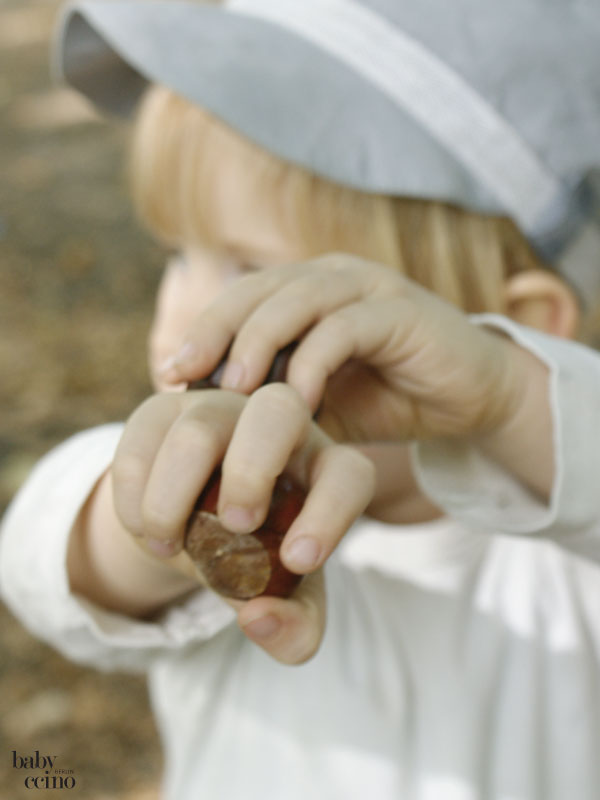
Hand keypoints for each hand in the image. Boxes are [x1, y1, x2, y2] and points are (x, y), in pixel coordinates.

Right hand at [111, 384, 374, 662]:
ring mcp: (219, 410)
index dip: (330, 514)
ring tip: (167, 545)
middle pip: (278, 409)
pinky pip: (143, 439)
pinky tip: (140, 525)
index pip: (348, 475)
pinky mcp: (164, 411)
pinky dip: (134, 496)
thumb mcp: (279, 599)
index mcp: (323, 468)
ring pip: (197, 431)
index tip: (297, 563)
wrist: (194, 526)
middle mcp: (279, 426)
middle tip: (233, 526)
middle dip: (252, 470)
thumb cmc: (254, 558)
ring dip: (173, 500)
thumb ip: (291, 628)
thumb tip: (259, 619)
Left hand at [159, 254, 524, 443]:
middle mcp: (333, 279)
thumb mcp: (320, 404)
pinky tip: (298, 401)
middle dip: (216, 330)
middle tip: (182, 374)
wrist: (470, 397)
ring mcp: (368, 288)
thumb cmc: (388, 399)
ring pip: (298, 299)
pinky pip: (346, 327)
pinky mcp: (402, 311)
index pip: (242, 300)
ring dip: (260, 342)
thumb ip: (274, 405)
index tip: (169, 376)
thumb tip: (211, 431)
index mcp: (307, 292)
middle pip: (259, 291)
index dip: (203, 331)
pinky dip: (315, 361)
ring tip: (234, 389)